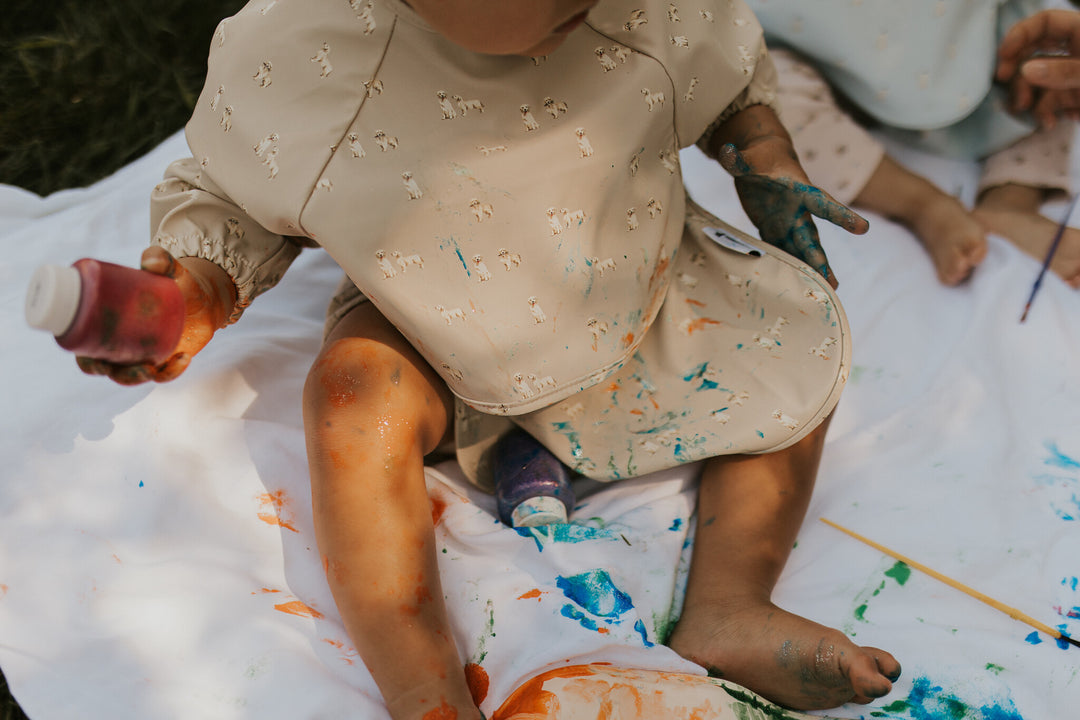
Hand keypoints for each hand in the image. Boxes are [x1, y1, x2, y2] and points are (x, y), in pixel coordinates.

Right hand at [76, 246, 236, 384]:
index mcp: (108, 324)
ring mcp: (143, 354)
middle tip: (118, 366)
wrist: (202, 296)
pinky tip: (183, 358)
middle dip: (112, 372)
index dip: (86, 358)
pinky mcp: (166, 360)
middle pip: (107, 367)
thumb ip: (160, 259)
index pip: (87, 347)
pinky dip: (172, 371)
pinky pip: (164, 374)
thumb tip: (149, 261)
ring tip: (151, 369)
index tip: (93, 359)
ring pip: (132, 375)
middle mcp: (122, 343)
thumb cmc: (174, 282)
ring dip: (137, 377)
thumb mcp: (167, 270)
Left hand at [719, 141, 868, 288]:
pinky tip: (795, 285)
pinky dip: (787, 267)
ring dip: (811, 269)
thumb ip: (739, 159)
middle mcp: (797, 210)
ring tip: (827, 290)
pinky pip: (782, 251)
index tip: (863, 228)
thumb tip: (727, 153)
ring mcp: (787, 222)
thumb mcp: (748, 157)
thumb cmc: (760, 156)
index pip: (823, 203)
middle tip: (833, 283)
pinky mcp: (774, 230)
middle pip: (811, 238)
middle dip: (820, 260)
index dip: (841, 216)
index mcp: (799, 189)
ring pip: (801, 250)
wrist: (763, 162)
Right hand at [997, 10, 1079, 124]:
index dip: (1021, 34)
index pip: (1045, 22)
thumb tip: (1026, 70)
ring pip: (1038, 81)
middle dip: (1018, 68)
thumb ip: (1064, 71)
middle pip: (1034, 51)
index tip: (1003, 55)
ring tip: (1032, 114)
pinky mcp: (1073, 99)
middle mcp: (1074, 52)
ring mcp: (1071, 76)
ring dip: (1029, 98)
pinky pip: (1050, 102)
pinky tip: (1053, 123)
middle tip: (1003, 82)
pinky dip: (1046, 113)